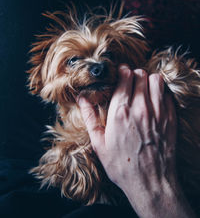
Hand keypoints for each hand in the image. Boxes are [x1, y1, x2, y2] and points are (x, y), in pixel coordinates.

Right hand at [78, 66, 194, 217]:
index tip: (120, 72)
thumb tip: (81, 99)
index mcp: (120, 112)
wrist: (150, 182)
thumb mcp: (99, 143)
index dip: (122, 71)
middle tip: (130, 80)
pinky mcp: (170, 118)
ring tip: (143, 88)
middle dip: (134, 74)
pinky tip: (154, 101)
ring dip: (149, 80)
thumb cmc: (122, 165)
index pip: (125, 77)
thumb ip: (90, 117)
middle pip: (141, 74)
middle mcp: (140, 108)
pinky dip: (160, 93)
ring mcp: (158, 112)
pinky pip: (167, 94)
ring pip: (156, 80)